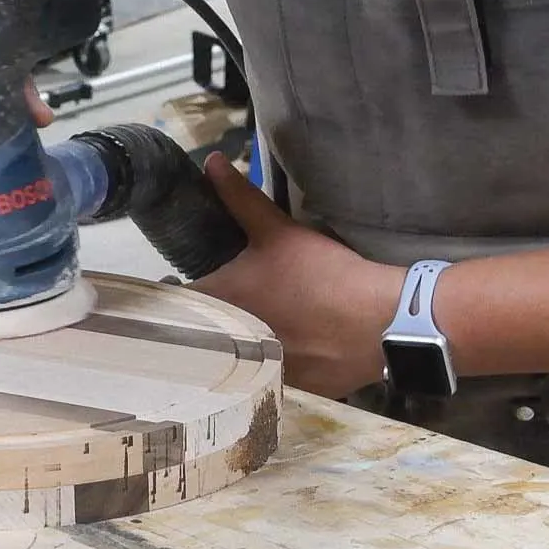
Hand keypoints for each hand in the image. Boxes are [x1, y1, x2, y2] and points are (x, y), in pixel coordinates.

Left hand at [195, 154, 403, 398]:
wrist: (375, 323)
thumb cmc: (321, 274)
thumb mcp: (278, 231)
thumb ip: (240, 198)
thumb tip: (211, 162)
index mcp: (219, 301)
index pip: (175, 303)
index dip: (173, 294)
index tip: (176, 285)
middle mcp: (227, 341)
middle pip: (201, 332)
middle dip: (206, 317)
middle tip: (221, 300)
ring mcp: (253, 369)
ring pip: (232, 356)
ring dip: (236, 341)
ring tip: (256, 322)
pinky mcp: (281, 386)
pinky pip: (264, 372)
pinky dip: (268, 360)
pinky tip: (287, 345)